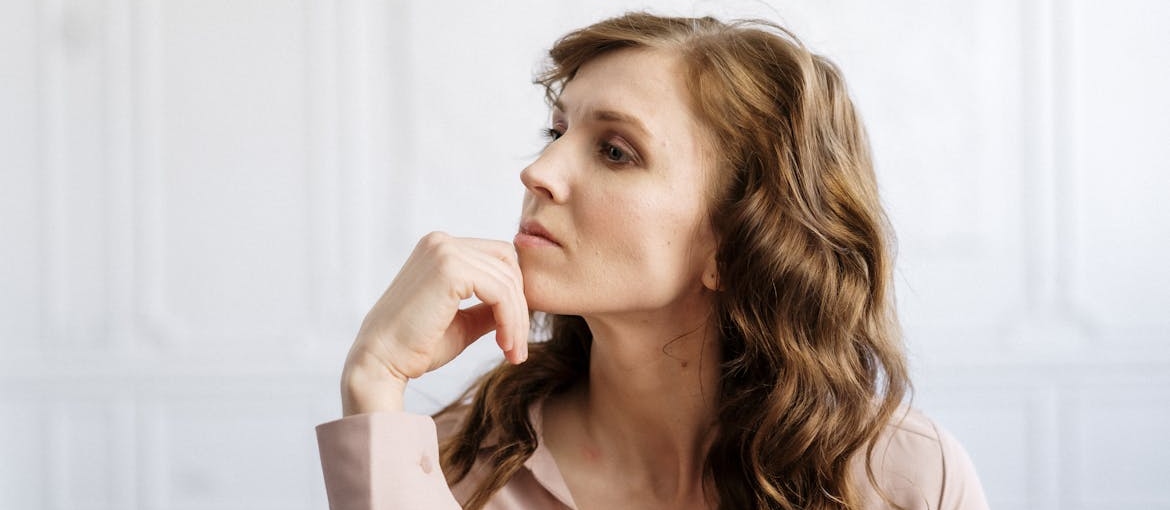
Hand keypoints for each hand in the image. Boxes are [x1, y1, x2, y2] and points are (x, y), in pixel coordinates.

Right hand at [341, 232, 529, 414]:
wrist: (381, 362)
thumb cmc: (416, 346)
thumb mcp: (462, 321)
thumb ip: (488, 307)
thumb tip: (521, 304)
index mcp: (440, 249)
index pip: (497, 259)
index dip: (514, 295)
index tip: (514, 335)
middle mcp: (441, 242)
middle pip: (508, 264)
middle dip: (520, 306)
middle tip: (517, 347)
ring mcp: (444, 251)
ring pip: (508, 280)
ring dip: (517, 320)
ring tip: (513, 352)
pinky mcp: (450, 269)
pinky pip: (500, 292)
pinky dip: (510, 320)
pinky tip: (505, 346)